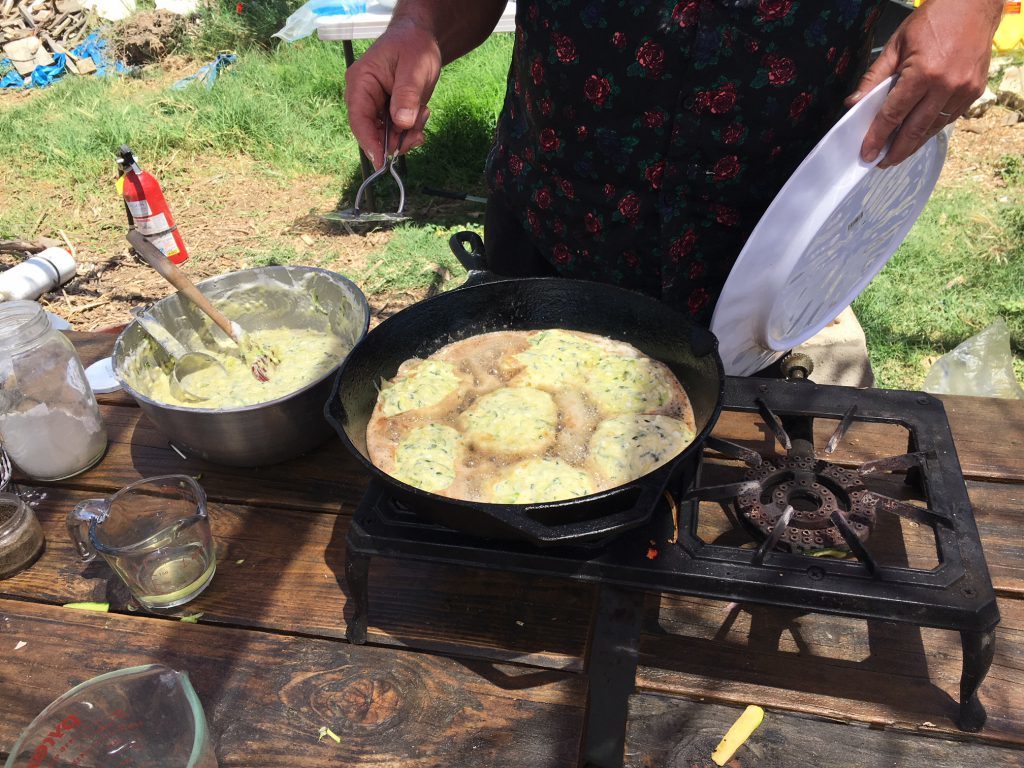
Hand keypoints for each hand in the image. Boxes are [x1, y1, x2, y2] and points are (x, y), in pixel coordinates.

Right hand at [344, 22, 438, 167]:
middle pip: (371, 132)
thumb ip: (407, 94)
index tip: (382, 161)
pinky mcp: (387, 112)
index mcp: (361, 82)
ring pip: (386, 136)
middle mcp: (363, 96)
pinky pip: (396, 131)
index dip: (369, 142)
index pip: (358, 118)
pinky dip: (411, 131)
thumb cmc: (414, 46)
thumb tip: (401, 123)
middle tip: (417, 136)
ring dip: (407, 134)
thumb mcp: (414, 67)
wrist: (420, 38)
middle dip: (395, 140)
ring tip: (424, 113)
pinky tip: (422, 113)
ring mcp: (375, 106)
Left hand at [846, 0, 1001, 167]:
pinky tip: (918, 134)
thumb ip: (874, 78)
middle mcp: (947, 86)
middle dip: (895, 151)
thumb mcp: (896, 45)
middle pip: (914, 130)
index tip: (866, 153)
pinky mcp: (975, 91)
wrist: (974, 5)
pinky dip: (931, 128)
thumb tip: (854, 104)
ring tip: (896, 152)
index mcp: (924, 73)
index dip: (877, 137)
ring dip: (913, 144)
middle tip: (880, 162)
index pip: (893, 115)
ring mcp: (964, 90)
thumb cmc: (933, 21)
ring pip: (933, 128)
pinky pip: (949, 118)